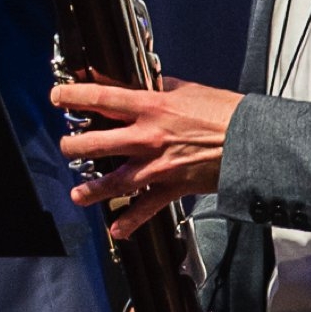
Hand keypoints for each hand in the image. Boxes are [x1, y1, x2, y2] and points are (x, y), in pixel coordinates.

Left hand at [51, 75, 241, 237]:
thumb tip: (139, 81)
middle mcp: (148, 137)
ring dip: (92, 189)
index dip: (73, 95)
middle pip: (97, 143)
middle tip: (66, 145)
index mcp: (151, 107)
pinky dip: (130, 222)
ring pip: (114, 181)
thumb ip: (158, 87)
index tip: (57, 95)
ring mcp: (158, 165)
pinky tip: (116, 230)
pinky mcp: (172, 187)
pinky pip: (146, 209)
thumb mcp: (187, 90)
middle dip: (74, 145)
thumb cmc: (225, 113)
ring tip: (77, 193)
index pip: (102, 98)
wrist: (254, 141)